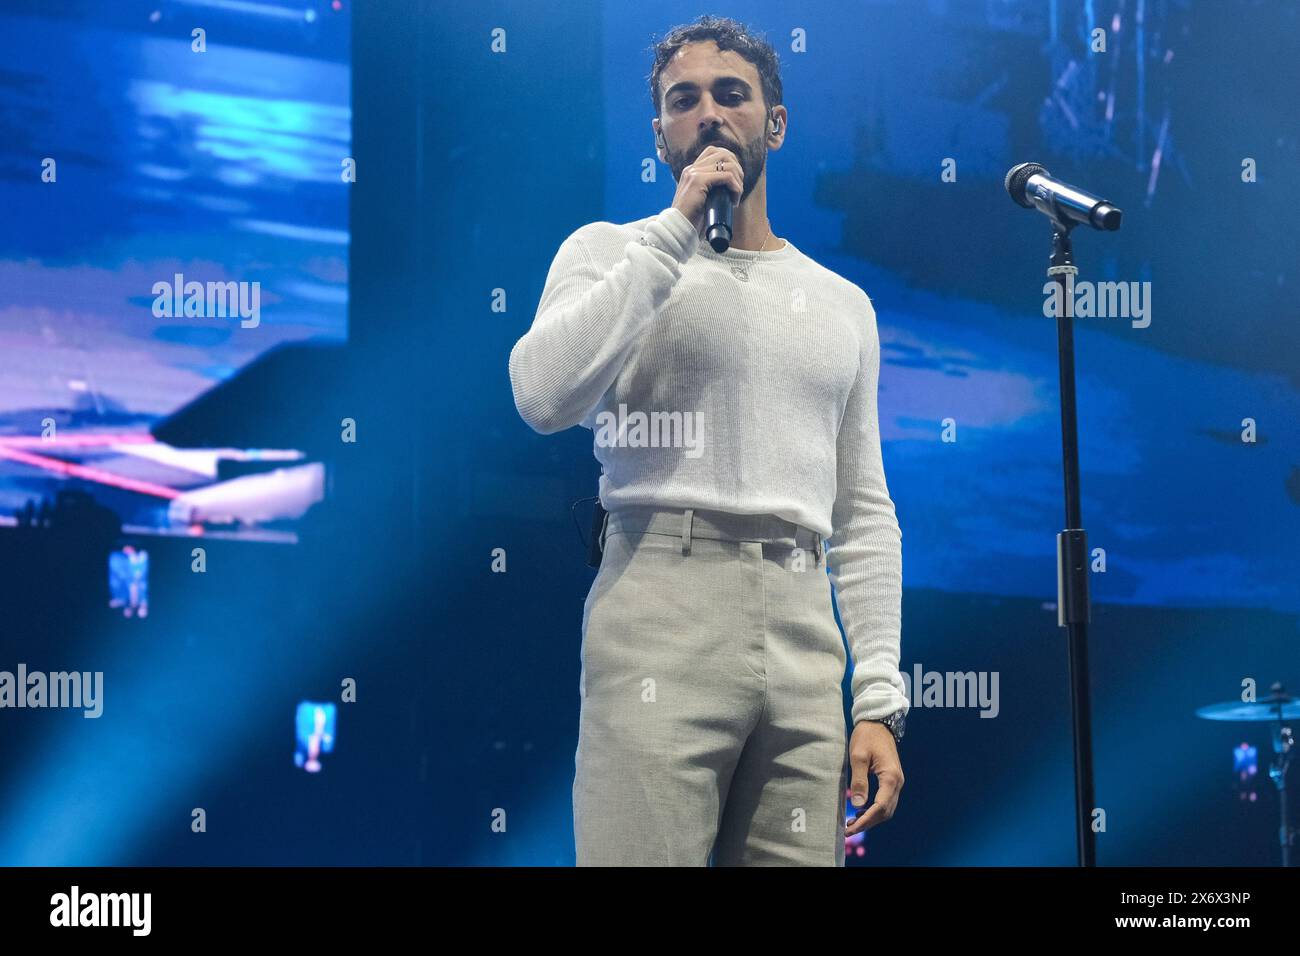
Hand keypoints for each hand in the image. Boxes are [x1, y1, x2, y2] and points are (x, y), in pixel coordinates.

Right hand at [670, 145, 743, 235]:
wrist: (678, 228)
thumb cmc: (690, 219)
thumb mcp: (700, 199)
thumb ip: (709, 189)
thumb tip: (728, 187)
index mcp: (691, 171)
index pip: (713, 152)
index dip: (729, 161)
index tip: (735, 180)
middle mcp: (691, 169)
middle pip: (722, 153)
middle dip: (737, 168)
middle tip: (738, 187)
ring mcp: (694, 173)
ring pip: (727, 164)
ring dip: (738, 179)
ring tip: (736, 195)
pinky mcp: (698, 181)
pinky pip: (726, 176)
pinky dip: (735, 187)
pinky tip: (734, 200)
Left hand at [845, 720, 903, 835]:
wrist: (878, 721)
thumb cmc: (866, 736)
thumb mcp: (858, 756)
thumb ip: (859, 780)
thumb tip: (857, 804)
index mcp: (890, 777)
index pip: (880, 807)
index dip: (865, 821)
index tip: (850, 828)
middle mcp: (897, 782)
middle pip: (885, 812)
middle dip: (868, 823)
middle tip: (848, 829)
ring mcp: (896, 781)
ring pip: (887, 808)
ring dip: (871, 818)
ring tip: (852, 823)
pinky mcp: (892, 779)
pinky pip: (886, 800)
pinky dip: (874, 810)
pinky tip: (860, 811)